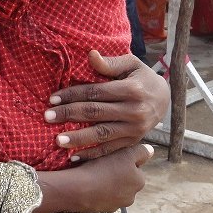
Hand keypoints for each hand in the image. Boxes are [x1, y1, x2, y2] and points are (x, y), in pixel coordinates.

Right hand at [35, 144, 153, 212]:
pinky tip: (89, 183)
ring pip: (114, 188)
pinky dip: (98, 190)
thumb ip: (140, 152)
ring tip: (94, 172)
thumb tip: (150, 150)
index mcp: (139, 181)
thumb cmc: (102, 168)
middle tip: (102, 163)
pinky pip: (102, 196)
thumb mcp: (125, 153)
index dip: (123, 160)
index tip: (112, 157)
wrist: (78, 189)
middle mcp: (131, 196)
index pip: (135, 167)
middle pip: (125, 179)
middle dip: (116, 172)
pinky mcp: (103, 210)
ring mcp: (116, 205)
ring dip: (107, 182)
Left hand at [44, 51, 168, 160]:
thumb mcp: (131, 64)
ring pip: (101, 134)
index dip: (73, 95)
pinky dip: (92, 155)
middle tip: (47, 117)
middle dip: (69, 115)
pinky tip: (74, 157)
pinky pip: (110, 149)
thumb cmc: (142, 78)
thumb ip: (110, 63)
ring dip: (78, 139)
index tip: (52, 98)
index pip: (95, 93)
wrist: (165, 99)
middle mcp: (134, 111)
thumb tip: (91, 55)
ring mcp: (134, 129)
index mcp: (131, 90)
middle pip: (95, 113)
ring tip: (57, 141)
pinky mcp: (133, 141)